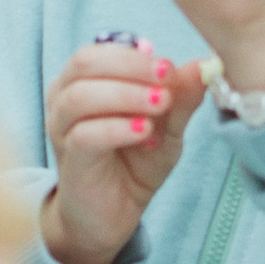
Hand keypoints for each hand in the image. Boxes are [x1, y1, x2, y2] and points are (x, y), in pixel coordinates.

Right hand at [38, 38, 204, 263]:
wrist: (114, 213)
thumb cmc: (136, 162)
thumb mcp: (168, 127)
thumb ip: (181, 97)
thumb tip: (203, 64)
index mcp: (86, 80)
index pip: (101, 50)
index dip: (136, 55)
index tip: (169, 68)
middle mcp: (65, 98)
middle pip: (85, 62)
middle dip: (130, 66)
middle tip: (166, 80)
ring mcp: (62, 128)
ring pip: (80, 96)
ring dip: (125, 95)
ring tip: (161, 106)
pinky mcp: (69, 159)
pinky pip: (84, 134)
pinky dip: (118, 128)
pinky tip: (145, 133)